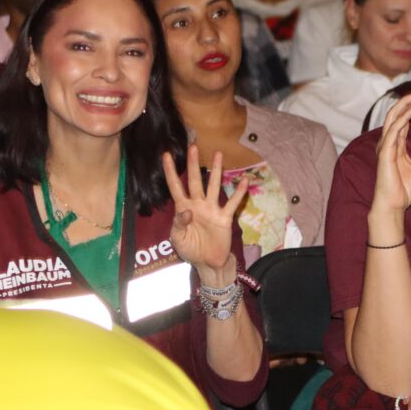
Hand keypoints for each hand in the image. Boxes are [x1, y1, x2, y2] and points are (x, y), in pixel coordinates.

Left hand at [161, 145, 248, 282]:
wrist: (208, 262)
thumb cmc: (190, 250)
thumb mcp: (178, 239)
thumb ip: (179, 224)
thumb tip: (188, 210)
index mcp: (183, 208)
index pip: (175, 187)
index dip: (170, 172)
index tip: (166, 155)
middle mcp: (198, 204)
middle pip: (195, 181)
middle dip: (193, 164)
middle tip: (193, 146)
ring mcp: (212, 209)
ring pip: (213, 186)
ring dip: (216, 170)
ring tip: (219, 154)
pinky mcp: (225, 217)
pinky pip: (233, 203)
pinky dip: (239, 192)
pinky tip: (245, 180)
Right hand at [372, 89, 410, 213]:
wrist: (394, 205)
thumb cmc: (406, 191)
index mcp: (396, 145)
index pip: (404, 120)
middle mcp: (389, 142)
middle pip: (397, 114)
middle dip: (410, 101)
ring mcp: (385, 146)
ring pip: (393, 117)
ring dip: (406, 105)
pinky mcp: (384, 153)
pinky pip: (392, 131)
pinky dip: (401, 119)